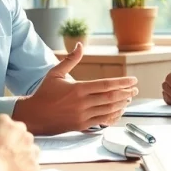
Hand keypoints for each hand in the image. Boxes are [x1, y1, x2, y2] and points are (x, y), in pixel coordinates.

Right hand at [0, 115, 39, 170]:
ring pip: (31, 152)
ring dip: (23, 158)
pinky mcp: (35, 170)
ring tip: (9, 169)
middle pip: (21, 137)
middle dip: (14, 145)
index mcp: (6, 122)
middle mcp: (23, 134)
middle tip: (0, 157)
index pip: (6, 126)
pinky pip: (33, 170)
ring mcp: (31, 152)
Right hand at [13, 43, 137, 134]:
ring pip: (108, 110)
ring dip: (122, 104)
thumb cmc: (44, 93)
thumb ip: (71, 59)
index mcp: (78, 89)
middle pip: (111, 98)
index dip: (122, 82)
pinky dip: (113, 116)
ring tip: (129, 99)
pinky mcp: (82, 125)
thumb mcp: (55, 73)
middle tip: (135, 89)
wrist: (34, 115)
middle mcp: (82, 103)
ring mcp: (83, 116)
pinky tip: (119, 111)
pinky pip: (102, 121)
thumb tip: (80, 44)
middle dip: (126, 93)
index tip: (133, 80)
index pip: (106, 84)